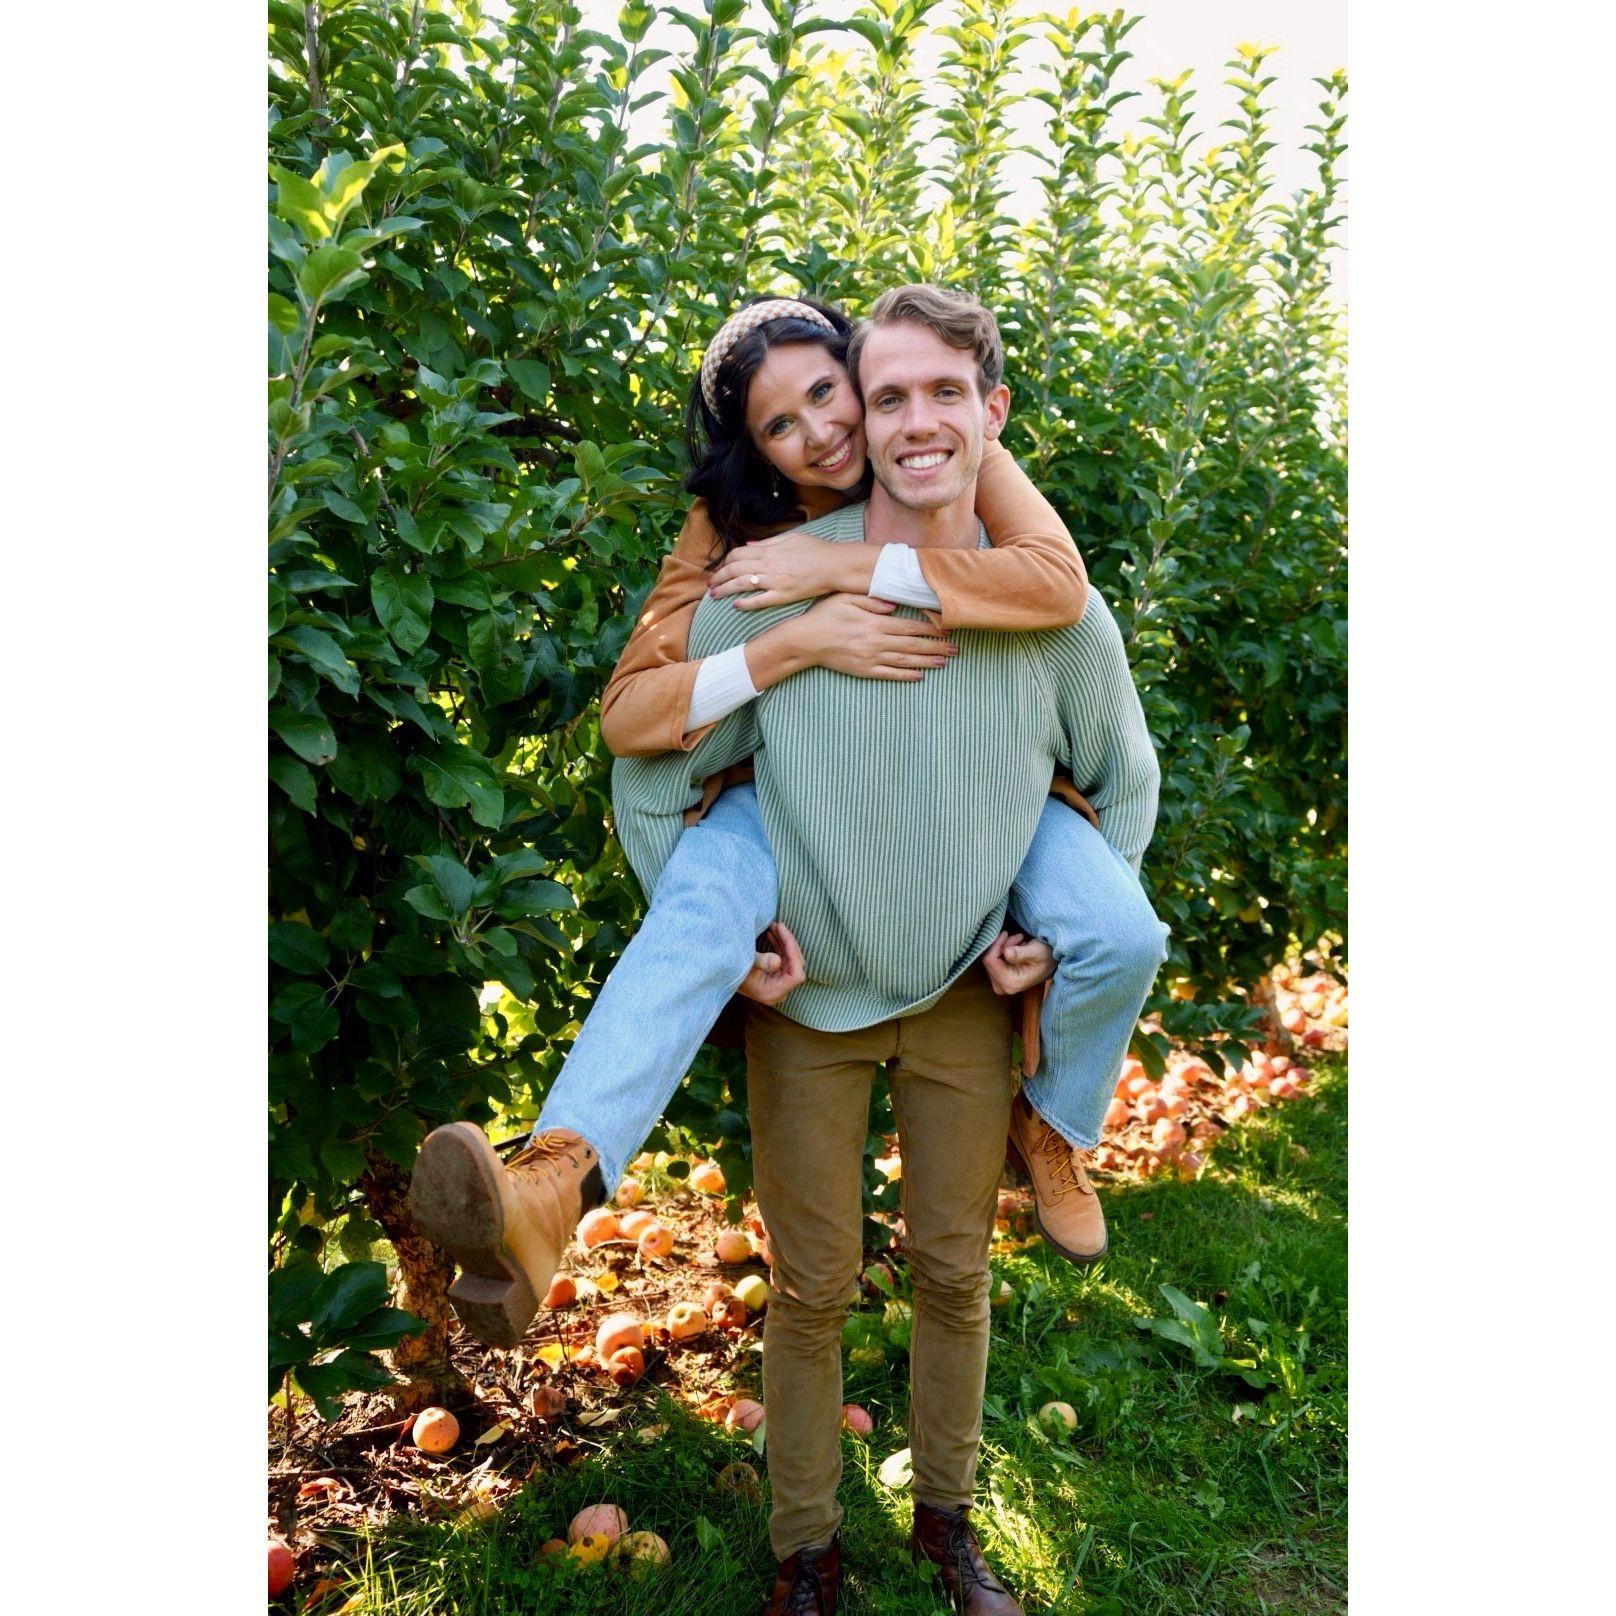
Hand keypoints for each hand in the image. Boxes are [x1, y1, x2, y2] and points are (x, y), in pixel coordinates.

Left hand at [708, 532, 873, 609]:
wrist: (835, 565)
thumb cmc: (816, 549)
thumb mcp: (791, 537)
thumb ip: (768, 542)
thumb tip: (749, 545)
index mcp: (770, 550)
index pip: (738, 554)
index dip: (725, 561)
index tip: (720, 568)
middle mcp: (769, 565)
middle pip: (735, 569)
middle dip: (719, 577)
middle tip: (710, 584)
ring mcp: (775, 581)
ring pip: (742, 584)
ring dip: (725, 589)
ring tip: (714, 595)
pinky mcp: (784, 595)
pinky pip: (759, 601)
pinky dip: (745, 603)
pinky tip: (736, 605)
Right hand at [736, 922, 806, 1006]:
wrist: (721, 972)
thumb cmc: (731, 968)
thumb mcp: (745, 963)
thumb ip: (762, 962)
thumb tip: (777, 962)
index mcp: (773, 992)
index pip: (796, 975)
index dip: (794, 953)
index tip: (784, 933)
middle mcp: (779, 992)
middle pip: (796, 966)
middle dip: (789, 944)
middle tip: (779, 926)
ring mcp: (778, 985)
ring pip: (791, 961)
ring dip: (784, 942)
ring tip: (774, 926)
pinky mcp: (776, 977)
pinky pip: (785, 960)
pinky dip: (781, 946)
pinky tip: (772, 933)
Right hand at [791, 593, 957, 681]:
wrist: (805, 641)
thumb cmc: (825, 616)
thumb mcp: (846, 598)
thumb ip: (871, 600)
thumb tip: (894, 605)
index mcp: (875, 623)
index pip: (910, 626)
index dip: (931, 628)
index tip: (947, 629)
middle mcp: (877, 641)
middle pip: (913, 645)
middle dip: (936, 647)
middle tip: (955, 649)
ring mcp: (871, 658)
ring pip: (905, 661)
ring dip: (927, 662)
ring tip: (944, 662)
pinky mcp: (864, 670)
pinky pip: (889, 674)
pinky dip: (906, 675)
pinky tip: (919, 676)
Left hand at [981, 930, 1056, 995]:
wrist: (1052, 964)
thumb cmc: (1046, 957)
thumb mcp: (1036, 952)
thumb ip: (1021, 953)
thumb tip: (1006, 953)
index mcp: (1011, 983)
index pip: (990, 961)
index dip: (996, 945)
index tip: (1006, 933)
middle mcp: (1003, 987)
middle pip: (989, 960)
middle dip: (1002, 945)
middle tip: (1018, 938)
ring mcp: (1000, 984)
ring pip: (990, 958)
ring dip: (1004, 946)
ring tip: (1020, 941)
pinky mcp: (999, 979)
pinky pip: (993, 960)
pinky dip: (1003, 950)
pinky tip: (1016, 946)